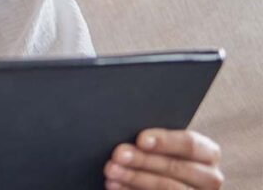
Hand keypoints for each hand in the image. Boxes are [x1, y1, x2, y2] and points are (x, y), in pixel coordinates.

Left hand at [103, 129, 222, 188]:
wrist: (161, 182)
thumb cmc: (157, 156)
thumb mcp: (161, 147)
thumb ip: (152, 140)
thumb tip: (133, 137)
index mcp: (208, 154)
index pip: (190, 144)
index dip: (165, 141)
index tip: (140, 140)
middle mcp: (210, 178)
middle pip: (176, 167)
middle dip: (143, 160)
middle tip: (118, 155)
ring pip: (169, 187)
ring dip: (135, 177)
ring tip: (111, 171)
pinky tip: (116, 185)